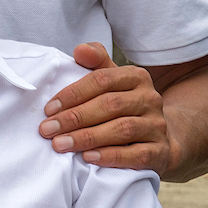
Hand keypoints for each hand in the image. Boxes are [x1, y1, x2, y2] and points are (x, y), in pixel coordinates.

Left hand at [41, 43, 172, 172]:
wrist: (158, 140)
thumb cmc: (125, 108)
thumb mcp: (113, 82)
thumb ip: (96, 64)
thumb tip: (80, 50)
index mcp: (137, 77)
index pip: (102, 80)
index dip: (73, 94)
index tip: (49, 109)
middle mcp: (150, 99)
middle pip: (110, 104)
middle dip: (75, 117)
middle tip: (48, 130)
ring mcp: (156, 126)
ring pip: (122, 129)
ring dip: (87, 137)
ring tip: (61, 144)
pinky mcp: (159, 152)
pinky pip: (135, 155)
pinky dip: (110, 156)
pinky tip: (88, 157)